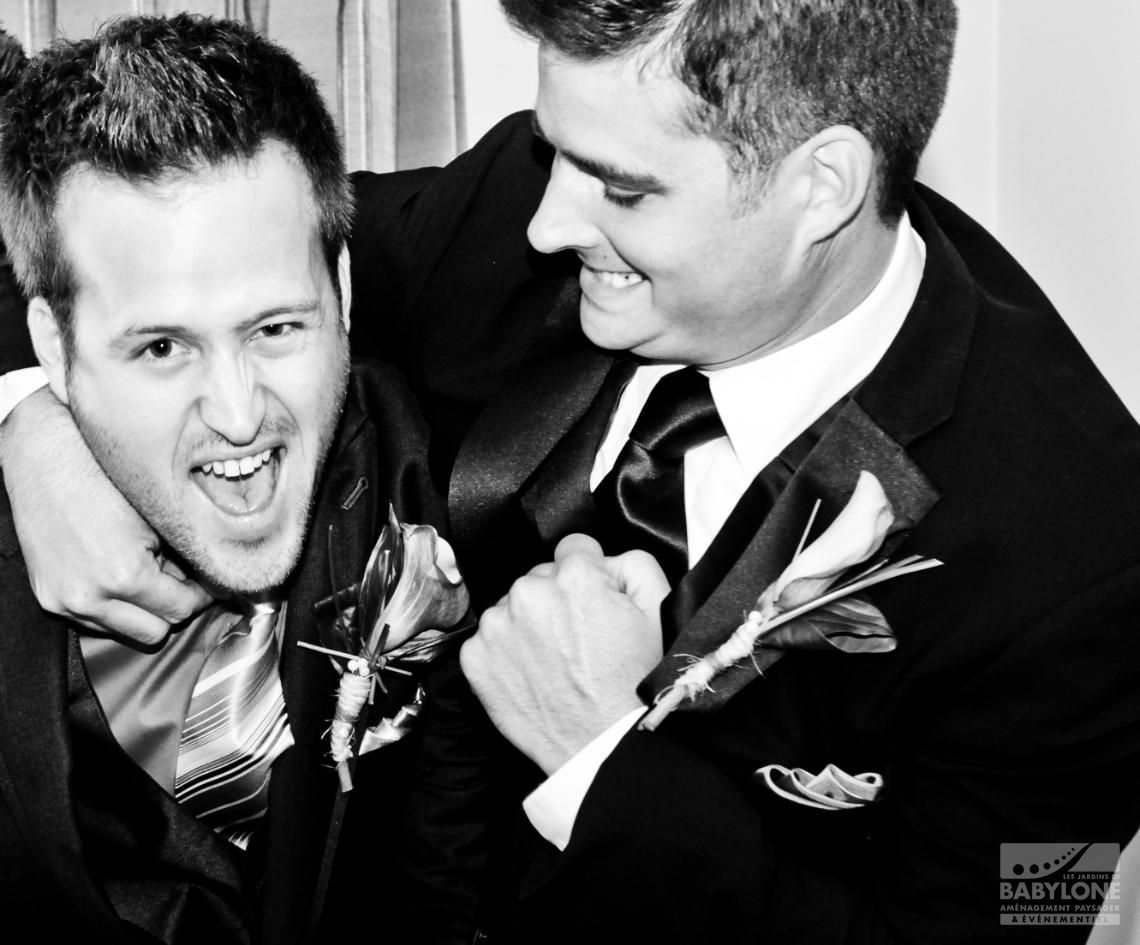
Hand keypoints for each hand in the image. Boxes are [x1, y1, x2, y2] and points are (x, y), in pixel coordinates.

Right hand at [0, 387, 210, 642]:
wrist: (45, 459)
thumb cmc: (103, 476)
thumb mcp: (156, 516)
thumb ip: (184, 556)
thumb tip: (210, 577)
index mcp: (124, 575)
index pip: (181, 609)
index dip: (202, 595)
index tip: (209, 583)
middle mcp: (90, 596)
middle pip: (155, 631)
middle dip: (175, 606)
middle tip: (186, 580)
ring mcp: (64, 601)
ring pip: (124, 630)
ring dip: (143, 610)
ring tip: (151, 573)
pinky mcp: (48, 598)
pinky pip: (94, 620)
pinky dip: (114, 605)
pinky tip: (121, 573)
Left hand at [460, 534, 669, 774]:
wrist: (603, 747)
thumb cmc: (633, 686)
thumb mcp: (659, 610)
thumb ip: (634, 565)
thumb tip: (606, 557)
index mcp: (575, 576)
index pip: (575, 549)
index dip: (589, 576)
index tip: (592, 602)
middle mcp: (530, 592)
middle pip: (541, 578)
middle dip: (557, 600)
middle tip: (578, 640)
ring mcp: (498, 625)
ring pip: (513, 607)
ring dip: (528, 624)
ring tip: (555, 661)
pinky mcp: (475, 658)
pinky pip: (488, 638)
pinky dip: (505, 652)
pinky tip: (532, 674)